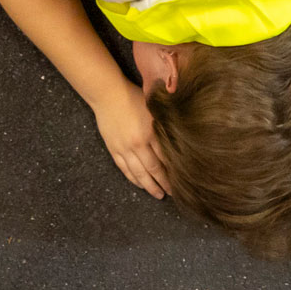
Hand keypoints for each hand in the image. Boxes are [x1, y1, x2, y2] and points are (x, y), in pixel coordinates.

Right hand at [92, 81, 168, 198]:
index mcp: (150, 133)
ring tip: (158, 194)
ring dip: (149, 186)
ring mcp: (124, 149)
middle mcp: (137, 144)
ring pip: (138, 173)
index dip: (173, 170)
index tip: (182, 179)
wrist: (108, 95)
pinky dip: (133, 179)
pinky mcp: (114, 150)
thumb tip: (178, 137)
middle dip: (164, 183)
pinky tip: (140, 184)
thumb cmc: (133, 97)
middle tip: (173, 193)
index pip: (165, 157)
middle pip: (153, 169)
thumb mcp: (153, 109)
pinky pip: (124, 169)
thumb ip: (164, 124)